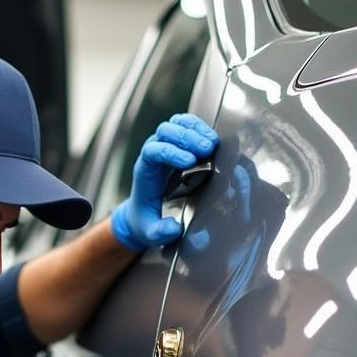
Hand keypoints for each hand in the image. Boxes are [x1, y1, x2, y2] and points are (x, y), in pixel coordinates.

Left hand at [110, 113, 218, 251]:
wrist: (143, 214)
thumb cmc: (147, 221)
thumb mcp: (150, 232)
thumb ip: (160, 232)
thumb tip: (174, 227)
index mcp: (144, 171)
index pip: (152, 151)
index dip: (170, 152)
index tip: (189, 162)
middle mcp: (153, 153)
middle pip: (164, 131)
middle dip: (186, 138)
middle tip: (207, 150)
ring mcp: (166, 145)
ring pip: (176, 123)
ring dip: (195, 129)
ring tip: (213, 143)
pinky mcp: (178, 145)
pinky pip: (186, 126)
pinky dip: (199, 127)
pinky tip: (213, 138)